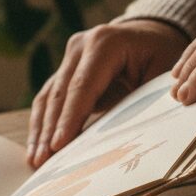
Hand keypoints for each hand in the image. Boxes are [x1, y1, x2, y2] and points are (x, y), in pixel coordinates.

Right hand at [28, 19, 188, 166]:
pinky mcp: (63, 72)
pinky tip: (37, 147)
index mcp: (105, 43)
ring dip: (40, 131)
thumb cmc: (159, 55)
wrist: (149, 35)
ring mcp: (68, 58)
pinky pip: (48, 101)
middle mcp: (80, 47)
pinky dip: (42, 125)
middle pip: (60, 94)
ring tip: (35, 160)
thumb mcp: (159, 72)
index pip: (82, 86)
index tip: (58, 145)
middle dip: (50, 130)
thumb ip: (142, 99)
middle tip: (42, 161)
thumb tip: (126, 136)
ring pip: (47, 99)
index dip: (69, 118)